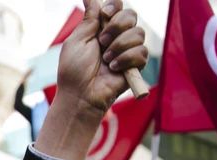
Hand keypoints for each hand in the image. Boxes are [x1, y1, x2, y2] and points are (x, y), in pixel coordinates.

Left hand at [36, 0, 147, 159]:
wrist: (80, 94)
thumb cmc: (74, 70)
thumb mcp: (77, 40)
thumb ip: (88, 19)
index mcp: (102, 29)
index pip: (118, 7)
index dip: (114, 7)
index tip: (105, 14)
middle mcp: (118, 37)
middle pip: (131, 16)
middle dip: (116, 27)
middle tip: (102, 42)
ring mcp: (128, 50)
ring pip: (138, 33)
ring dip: (119, 46)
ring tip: (106, 60)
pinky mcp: (136, 65)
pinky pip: (141, 52)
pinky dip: (125, 60)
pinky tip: (113, 68)